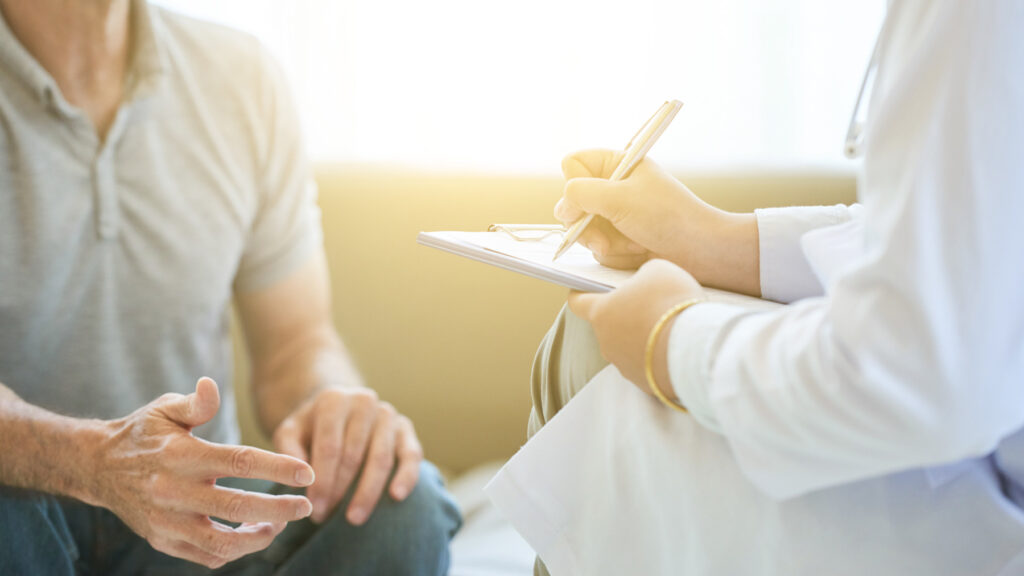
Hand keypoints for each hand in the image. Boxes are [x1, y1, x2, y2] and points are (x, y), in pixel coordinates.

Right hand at [88, 378, 315, 568]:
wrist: (97, 467)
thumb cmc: (142, 434)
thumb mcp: (164, 409)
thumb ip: (195, 403)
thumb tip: (211, 385)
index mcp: (181, 455)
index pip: (238, 462)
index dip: (277, 468)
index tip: (307, 473)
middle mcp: (173, 491)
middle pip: (236, 507)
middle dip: (279, 509)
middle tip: (307, 506)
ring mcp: (166, 521)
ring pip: (221, 542)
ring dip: (258, 538)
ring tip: (279, 524)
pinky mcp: (162, 541)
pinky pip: (205, 556)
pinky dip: (233, 551)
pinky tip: (251, 534)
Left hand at [271, 387, 421, 525]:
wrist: (338, 410)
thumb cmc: (310, 428)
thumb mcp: (290, 432)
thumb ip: (288, 450)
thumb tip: (301, 476)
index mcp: (334, 400)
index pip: (329, 446)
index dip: (322, 480)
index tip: (314, 507)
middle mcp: (363, 402)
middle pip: (354, 454)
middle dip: (340, 490)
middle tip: (326, 517)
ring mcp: (388, 414)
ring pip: (381, 458)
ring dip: (368, 491)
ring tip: (354, 518)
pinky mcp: (405, 428)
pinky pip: (411, 455)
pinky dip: (406, 476)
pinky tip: (396, 496)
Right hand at [556, 149, 759, 294]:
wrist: (700, 252)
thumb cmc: (667, 217)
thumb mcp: (619, 197)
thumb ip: (581, 193)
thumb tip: (563, 204)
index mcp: (618, 165)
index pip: (574, 165)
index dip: (574, 184)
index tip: (585, 201)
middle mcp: (614, 188)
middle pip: (572, 202)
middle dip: (586, 224)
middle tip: (601, 237)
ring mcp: (617, 215)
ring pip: (583, 230)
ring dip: (605, 242)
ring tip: (633, 244)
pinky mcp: (621, 240)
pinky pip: (599, 249)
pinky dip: (617, 254)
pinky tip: (638, 252)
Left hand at [568, 259, 704, 398]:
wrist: (695, 347)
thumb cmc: (671, 302)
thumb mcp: (658, 271)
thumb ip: (643, 275)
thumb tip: (644, 285)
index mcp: (601, 313)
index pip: (578, 303)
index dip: (581, 294)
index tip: (586, 289)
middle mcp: (606, 342)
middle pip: (609, 324)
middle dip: (625, 314)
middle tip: (650, 304)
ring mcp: (623, 365)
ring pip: (628, 346)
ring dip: (642, 337)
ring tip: (670, 327)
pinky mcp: (644, 382)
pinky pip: (647, 364)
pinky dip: (657, 356)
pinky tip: (677, 347)